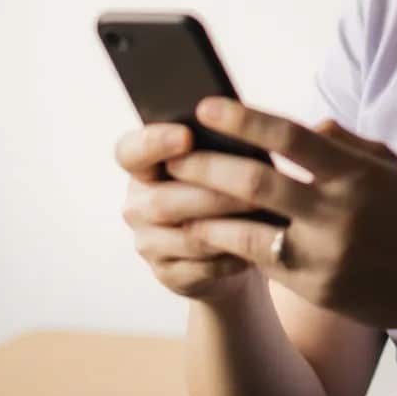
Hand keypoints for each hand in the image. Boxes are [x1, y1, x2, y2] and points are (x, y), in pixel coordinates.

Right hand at [113, 122, 265, 301]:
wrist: (234, 236)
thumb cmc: (231, 177)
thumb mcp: (227, 152)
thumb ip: (225, 138)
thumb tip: (242, 120)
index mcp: (144, 166)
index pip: (130, 152)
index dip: (154, 143)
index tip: (187, 135)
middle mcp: (137, 205)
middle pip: (163, 201)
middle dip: (213, 192)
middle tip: (256, 183)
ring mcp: (149, 243)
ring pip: (186, 236)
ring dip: (229, 225)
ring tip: (266, 212)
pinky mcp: (169, 274)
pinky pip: (202, 268)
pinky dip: (233, 254)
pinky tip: (259, 243)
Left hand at [164, 97, 396, 332]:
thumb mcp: (388, 166)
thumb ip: (344, 143)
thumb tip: (304, 127)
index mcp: (357, 172)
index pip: (292, 137)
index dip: (246, 121)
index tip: (208, 106)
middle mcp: (339, 211)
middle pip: (257, 183)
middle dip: (206, 166)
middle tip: (172, 154)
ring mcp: (325, 254)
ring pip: (247, 230)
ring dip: (203, 213)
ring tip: (172, 198)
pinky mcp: (315, 287)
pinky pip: (260, 261)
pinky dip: (227, 244)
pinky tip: (203, 232)